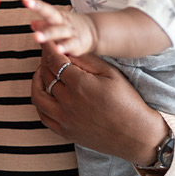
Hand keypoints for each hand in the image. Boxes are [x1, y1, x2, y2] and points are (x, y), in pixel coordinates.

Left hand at [23, 0, 96, 55]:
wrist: (94, 32)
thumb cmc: (70, 27)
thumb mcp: (57, 23)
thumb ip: (44, 24)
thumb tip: (32, 23)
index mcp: (57, 15)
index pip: (45, 8)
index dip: (35, 4)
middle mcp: (63, 21)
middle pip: (51, 13)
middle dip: (39, 8)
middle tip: (28, 4)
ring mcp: (70, 32)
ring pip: (59, 31)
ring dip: (48, 33)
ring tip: (36, 36)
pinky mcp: (78, 43)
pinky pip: (70, 44)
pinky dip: (65, 47)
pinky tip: (58, 49)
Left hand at [31, 44, 168, 165]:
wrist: (137, 135)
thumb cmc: (127, 100)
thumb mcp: (110, 73)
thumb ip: (86, 60)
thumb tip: (67, 49)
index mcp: (79, 84)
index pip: (54, 60)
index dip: (48, 48)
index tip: (46, 40)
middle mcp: (68, 102)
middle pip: (45, 74)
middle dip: (44, 60)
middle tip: (48, 52)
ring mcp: (65, 119)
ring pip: (38, 95)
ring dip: (37, 80)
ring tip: (44, 71)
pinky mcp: (65, 132)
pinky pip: (43, 115)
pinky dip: (40, 101)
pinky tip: (46, 92)